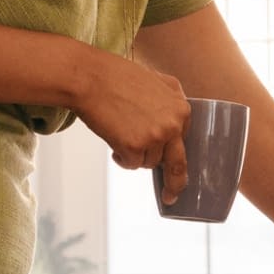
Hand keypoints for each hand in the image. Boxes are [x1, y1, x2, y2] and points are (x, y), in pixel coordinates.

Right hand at [71, 52, 190, 203]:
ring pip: (148, 162)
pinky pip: (132, 165)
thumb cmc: (117, 77)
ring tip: (120, 133)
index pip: (182, 140)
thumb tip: (176, 119)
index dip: (169, 148)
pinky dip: (121, 159)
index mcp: (181, 109)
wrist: (91, 78)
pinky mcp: (135, 147)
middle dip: (175, 183)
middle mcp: (173, 124)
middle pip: (177, 163)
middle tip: (171, 196)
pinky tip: (114, 142)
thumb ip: (172, 99)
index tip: (172, 166)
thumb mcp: (157, 79)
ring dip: (135, 155)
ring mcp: (155, 137)